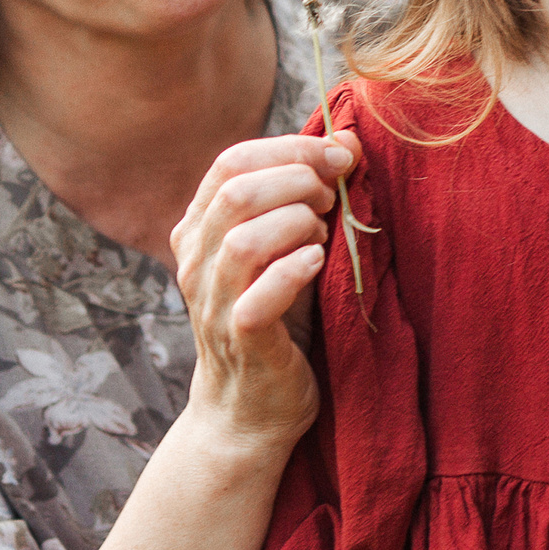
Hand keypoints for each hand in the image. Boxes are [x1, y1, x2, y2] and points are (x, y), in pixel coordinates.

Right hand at [172, 133, 361, 453]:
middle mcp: (197, 261)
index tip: (341, 155)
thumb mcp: (291, 249)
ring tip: (323, 236)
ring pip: (241, 240)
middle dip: (298, 181)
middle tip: (333, 199)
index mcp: (201, 228)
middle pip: (235, 191)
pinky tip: (318, 263)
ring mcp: (213, 303)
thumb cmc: (279, 320)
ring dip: (296, 224)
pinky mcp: (241, 342)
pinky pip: (256, 300)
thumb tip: (352, 139)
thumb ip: (312, 197)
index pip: (231, 162)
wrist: (251, 410)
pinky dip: (293, 272)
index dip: (290, 148)